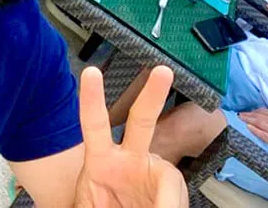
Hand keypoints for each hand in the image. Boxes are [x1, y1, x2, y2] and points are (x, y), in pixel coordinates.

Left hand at [75, 66, 187, 207]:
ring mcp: (151, 173)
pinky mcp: (169, 191)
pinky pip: (177, 200)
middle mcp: (128, 160)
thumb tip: (142, 197)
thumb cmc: (101, 206)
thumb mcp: (90, 206)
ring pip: (169, 177)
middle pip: (141, 121)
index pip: (95, 125)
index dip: (92, 100)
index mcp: (100, 160)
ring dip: (168, 201)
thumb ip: (98, 201)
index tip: (91, 73)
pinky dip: (171, 207)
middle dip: (152, 96)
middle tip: (163, 72)